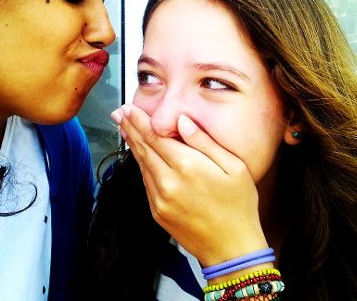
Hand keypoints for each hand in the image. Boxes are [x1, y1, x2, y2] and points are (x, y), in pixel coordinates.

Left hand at [111, 104, 267, 266]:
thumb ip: (204, 142)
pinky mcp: (157, 211)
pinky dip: (140, 165)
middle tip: (118, 113)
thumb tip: (182, 121)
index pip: (156, 136)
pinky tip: (139, 155)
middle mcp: (168, 181)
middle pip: (143, 148)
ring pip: (141, 165)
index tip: (128, 108)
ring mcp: (159, 199)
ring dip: (131, 144)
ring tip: (124, 128)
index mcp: (187, 166)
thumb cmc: (239, 206)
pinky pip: (145, 182)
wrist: (231, 249)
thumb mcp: (234, 168)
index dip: (140, 120)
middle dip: (130, 128)